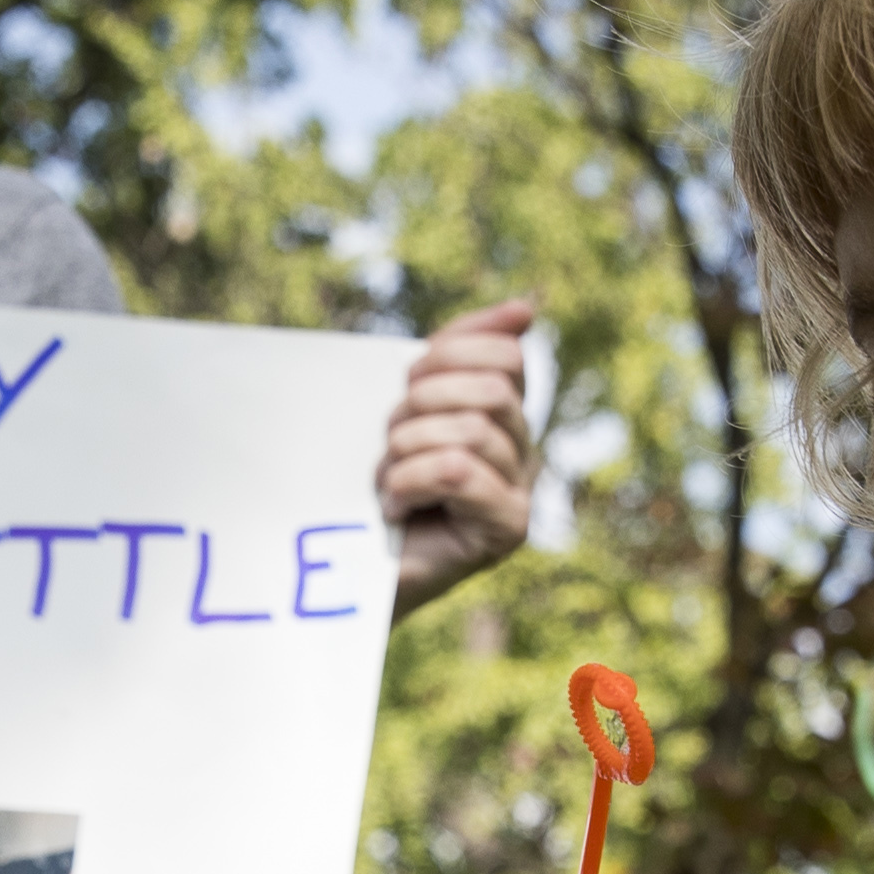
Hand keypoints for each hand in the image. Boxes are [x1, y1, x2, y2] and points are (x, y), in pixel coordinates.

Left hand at [380, 297, 537, 617]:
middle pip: (491, 390)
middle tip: (389, 443)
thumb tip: (528, 306)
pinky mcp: (509, 528)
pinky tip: (395, 508)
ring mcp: (523, 490)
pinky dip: (410, 483)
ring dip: (406, 451)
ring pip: (469, 432)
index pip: (504, 354)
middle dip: (421, 406)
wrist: (345, 567)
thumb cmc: (370, 482)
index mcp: (502, 412)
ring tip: (388, 482)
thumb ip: (458, 351)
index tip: (407, 383)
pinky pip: (458, 472)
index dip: (447, 355)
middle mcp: (523, 449)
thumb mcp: (408, 403)